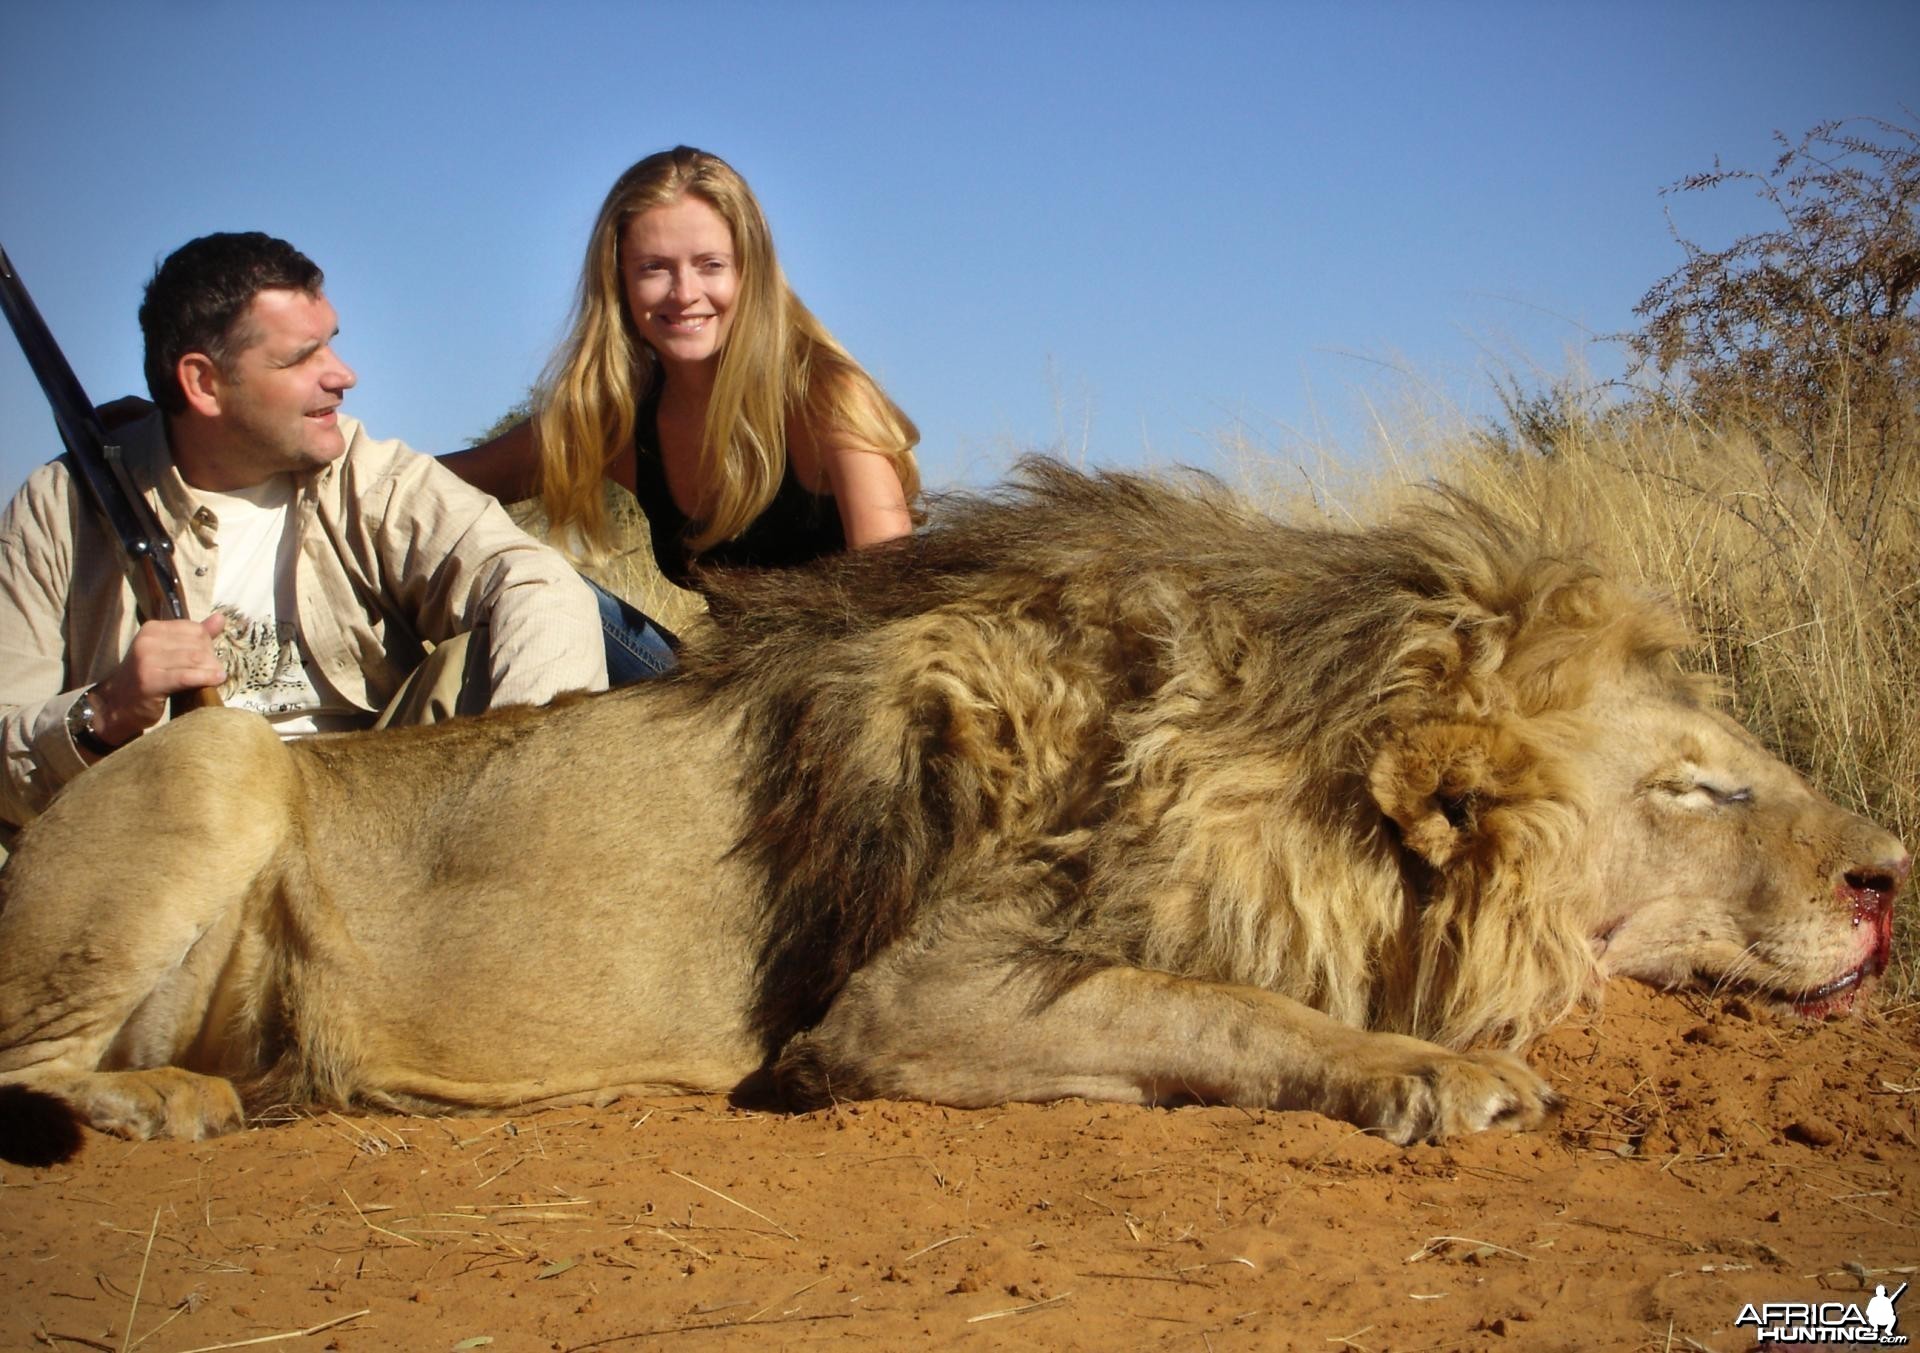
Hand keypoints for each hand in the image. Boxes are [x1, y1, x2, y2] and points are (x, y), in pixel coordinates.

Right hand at [89, 614, 227, 745]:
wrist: (117, 705)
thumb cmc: (149, 678)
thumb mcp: (169, 652)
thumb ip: (195, 636)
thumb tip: (220, 618)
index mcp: (153, 629)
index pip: (195, 629)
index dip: (208, 645)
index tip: (207, 660)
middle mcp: (148, 641)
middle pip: (198, 644)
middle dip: (211, 660)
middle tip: (211, 673)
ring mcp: (146, 660)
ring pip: (196, 659)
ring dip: (211, 670)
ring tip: (214, 678)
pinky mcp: (150, 681)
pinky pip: (187, 676)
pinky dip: (206, 678)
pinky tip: (215, 681)